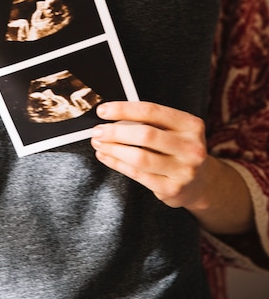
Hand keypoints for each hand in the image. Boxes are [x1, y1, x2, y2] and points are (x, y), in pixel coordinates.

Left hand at [91, 101, 210, 209]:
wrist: (201, 183)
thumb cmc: (178, 149)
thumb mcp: (174, 130)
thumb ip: (150, 122)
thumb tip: (112, 117)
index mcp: (190, 125)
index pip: (151, 111)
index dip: (124, 109)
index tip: (103, 110)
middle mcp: (191, 147)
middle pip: (145, 135)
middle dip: (115, 132)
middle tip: (97, 131)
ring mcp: (184, 170)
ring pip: (139, 157)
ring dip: (113, 149)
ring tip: (99, 144)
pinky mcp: (172, 189)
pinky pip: (137, 174)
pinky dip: (117, 164)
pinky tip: (106, 157)